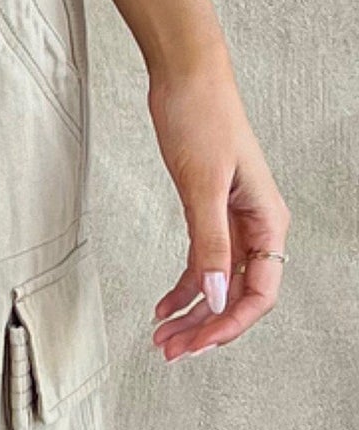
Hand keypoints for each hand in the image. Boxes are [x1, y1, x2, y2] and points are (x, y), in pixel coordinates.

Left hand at [148, 55, 290, 359]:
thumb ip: (209, 244)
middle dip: (206, 327)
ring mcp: (233, 222)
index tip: (199, 343)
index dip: (231, 324)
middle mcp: (255, 225)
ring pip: (218, 284)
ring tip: (161, 338)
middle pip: (238, 295)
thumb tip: (213, 294)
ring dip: (192, 314)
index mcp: (267, 220)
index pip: (260, 292)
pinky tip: (162, 307)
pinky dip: (183, 288)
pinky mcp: (210, 213)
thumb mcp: (202, 186)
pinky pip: (202, 263)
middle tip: (171, 351)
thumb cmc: (202, 118)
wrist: (185, 78)